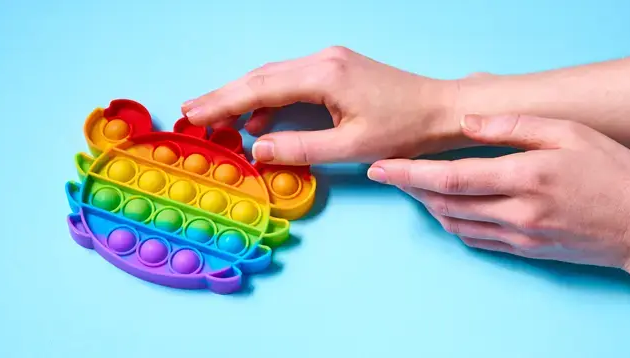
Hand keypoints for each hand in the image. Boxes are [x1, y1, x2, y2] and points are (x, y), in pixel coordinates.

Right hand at [181, 46, 466, 164]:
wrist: (440, 108)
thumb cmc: (404, 129)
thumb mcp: (351, 147)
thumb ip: (301, 149)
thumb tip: (258, 150)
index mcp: (324, 75)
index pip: (260, 88)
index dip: (223, 103)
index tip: (195, 115)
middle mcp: (322, 60)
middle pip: (259, 77)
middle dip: (223, 96)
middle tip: (190, 112)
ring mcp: (329, 61)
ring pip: (272, 77)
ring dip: (243, 97)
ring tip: (214, 119)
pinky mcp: (335, 69)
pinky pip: (290, 81)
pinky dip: (268, 99)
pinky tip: (258, 121)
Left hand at [367, 114, 629, 272]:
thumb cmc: (614, 173)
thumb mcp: (571, 132)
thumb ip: (514, 126)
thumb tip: (468, 124)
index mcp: (526, 177)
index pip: (451, 177)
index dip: (409, 174)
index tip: (382, 167)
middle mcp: (517, 212)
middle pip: (444, 202)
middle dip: (409, 188)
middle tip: (388, 172)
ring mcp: (520, 237)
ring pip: (455, 224)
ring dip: (428, 206)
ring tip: (413, 186)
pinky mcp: (526, 251)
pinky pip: (475, 240)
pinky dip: (452, 223)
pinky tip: (446, 208)